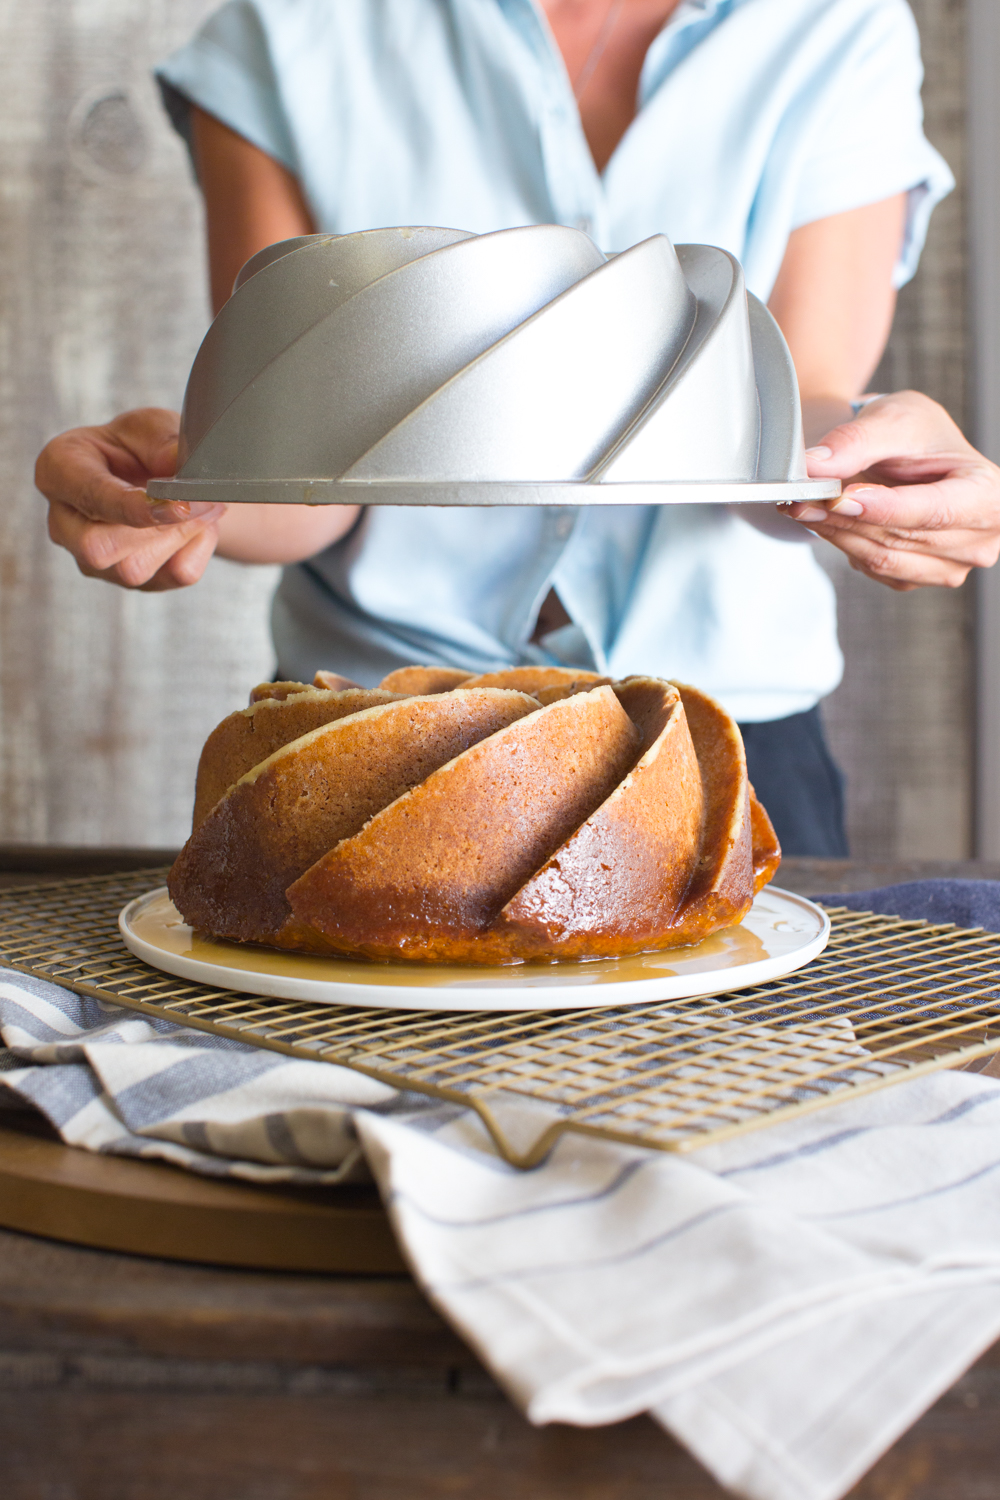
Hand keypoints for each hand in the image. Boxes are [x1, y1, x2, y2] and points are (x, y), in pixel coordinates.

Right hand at [36, 408, 225, 590]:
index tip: (179, 504)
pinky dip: (196, 552)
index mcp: (59, 470)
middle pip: (98, 549)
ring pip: (132, 571)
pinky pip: (168, 579)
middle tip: (203, 500)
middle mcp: (64, 522)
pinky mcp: (125, 580)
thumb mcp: (152, 426)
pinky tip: (199, 527)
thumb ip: (164, 441)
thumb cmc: (139, 446)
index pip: (90, 498)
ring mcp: (90, 559)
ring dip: (181, 539)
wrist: (156, 476)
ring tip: (204, 505)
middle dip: (159, 529)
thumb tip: (181, 465)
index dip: (135, 507)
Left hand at [783, 391, 999, 590]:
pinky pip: (873, 569)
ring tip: (801, 505)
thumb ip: (856, 441)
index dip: (885, 508)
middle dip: (845, 518)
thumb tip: (815, 466)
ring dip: (835, 533)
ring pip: (882, 558)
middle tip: (799, 497)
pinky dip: (842, 543)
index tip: (842, 499)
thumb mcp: (892, 419)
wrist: (910, 453)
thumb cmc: (915, 434)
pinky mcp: (917, 577)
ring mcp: (950, 566)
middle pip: (903, 538)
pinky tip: (825, 519)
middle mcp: (980, 538)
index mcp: (989, 495)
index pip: (936, 511)